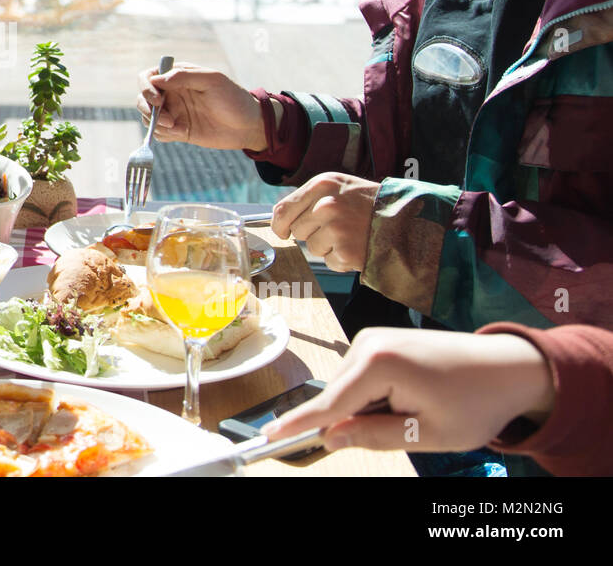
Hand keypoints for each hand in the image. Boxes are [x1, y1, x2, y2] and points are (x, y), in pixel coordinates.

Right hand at [134, 64, 263, 149]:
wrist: (249, 126)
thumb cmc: (234, 98)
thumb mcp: (212, 81)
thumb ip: (184, 76)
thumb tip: (157, 79)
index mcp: (178, 76)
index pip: (148, 76)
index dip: (146, 87)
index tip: (157, 100)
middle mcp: (173, 93)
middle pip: (143, 98)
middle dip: (148, 109)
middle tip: (168, 120)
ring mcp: (175, 112)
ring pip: (148, 117)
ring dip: (157, 124)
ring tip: (178, 128)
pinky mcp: (178, 130)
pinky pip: (159, 133)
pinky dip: (164, 135)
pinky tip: (183, 133)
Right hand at [263, 328, 554, 453]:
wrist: (509, 368)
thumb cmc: (475, 403)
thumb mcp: (427, 434)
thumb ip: (373, 436)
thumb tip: (330, 438)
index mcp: (380, 364)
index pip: (330, 404)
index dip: (299, 425)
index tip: (267, 436)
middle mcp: (369, 342)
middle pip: (340, 398)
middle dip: (357, 421)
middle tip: (411, 425)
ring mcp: (373, 338)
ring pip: (349, 389)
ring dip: (371, 408)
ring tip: (420, 408)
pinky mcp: (379, 341)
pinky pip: (360, 378)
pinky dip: (375, 396)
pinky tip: (412, 397)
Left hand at [271, 172, 377, 270]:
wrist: (408, 217)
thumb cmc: (370, 203)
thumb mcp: (339, 187)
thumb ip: (310, 199)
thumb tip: (280, 219)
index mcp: (322, 185)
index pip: (283, 209)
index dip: (279, 225)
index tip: (283, 232)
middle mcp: (326, 205)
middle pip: (297, 231)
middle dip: (311, 234)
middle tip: (336, 227)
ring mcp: (337, 229)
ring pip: (312, 248)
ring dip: (328, 247)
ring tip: (350, 234)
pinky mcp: (347, 251)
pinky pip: (330, 262)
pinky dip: (341, 259)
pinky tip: (357, 246)